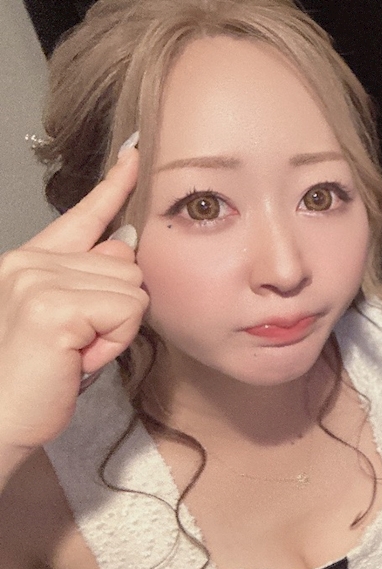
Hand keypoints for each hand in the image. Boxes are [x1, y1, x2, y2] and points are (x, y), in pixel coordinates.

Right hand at [0, 142, 147, 454]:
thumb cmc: (31, 380)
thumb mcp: (66, 323)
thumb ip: (89, 281)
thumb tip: (120, 245)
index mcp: (29, 262)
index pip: (81, 215)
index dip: (112, 186)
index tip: (134, 156)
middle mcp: (28, 261)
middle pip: (127, 264)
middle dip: (116, 311)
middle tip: (76, 344)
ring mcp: (37, 279)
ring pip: (133, 288)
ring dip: (114, 330)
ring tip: (72, 352)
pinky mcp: (53, 306)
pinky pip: (128, 311)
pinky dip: (113, 343)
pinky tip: (76, 358)